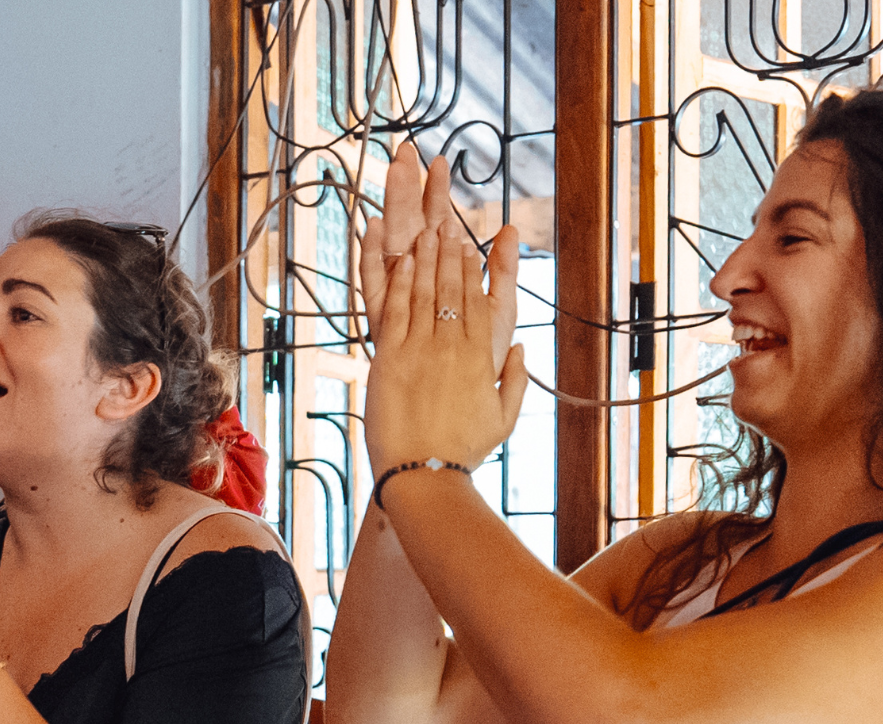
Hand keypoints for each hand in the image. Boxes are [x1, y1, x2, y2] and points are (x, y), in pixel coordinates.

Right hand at [358, 148, 520, 374]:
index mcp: (445, 277)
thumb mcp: (500, 314)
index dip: (439, 192)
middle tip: (407, 151)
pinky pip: (374, 282)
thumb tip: (511, 229)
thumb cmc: (478, 367)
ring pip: (392, 244)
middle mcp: (419, 282)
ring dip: (392, 208)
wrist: (452, 414)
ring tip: (391, 173)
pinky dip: (371, 255)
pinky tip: (372, 225)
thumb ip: (503, 272)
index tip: (439, 160)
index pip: (442, 223)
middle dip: (411, 188)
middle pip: (412, 225)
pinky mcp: (383, 319)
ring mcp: (399, 298)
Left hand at [363, 228, 529, 474]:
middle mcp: (450, 347)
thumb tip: (519, 349)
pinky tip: (400, 263)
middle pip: (449, 289)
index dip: (471, 270)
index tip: (469, 247)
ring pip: (422, 293)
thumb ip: (515, 380)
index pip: (476, 301)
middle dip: (447, 254)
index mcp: (480, 358)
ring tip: (424, 233)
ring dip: (423, 260)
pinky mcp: (388, 359)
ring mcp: (418, 350)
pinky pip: (394, 311)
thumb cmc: (463, 450)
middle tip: (445, 226)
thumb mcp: (504, 418)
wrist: (424, 472)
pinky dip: (397, 284)